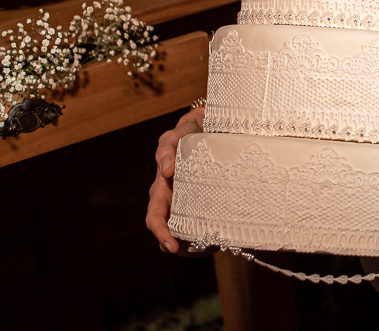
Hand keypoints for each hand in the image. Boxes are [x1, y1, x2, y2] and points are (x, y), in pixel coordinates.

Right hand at [145, 106, 204, 254]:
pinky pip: (204, 223)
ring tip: (214, 246)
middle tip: (200, 251)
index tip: (171, 245)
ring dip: (196, 245)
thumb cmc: (186, 133)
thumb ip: (167, 148)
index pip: (155, 218)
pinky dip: (210, 234)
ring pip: (187, 233)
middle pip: (170, 232)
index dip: (161, 233)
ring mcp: (189, 203)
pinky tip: (223, 236)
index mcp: (162, 190)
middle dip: (181, 247)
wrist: (207, 127)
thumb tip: (165, 170)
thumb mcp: (175, 136)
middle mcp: (173, 200)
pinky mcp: (206, 202)